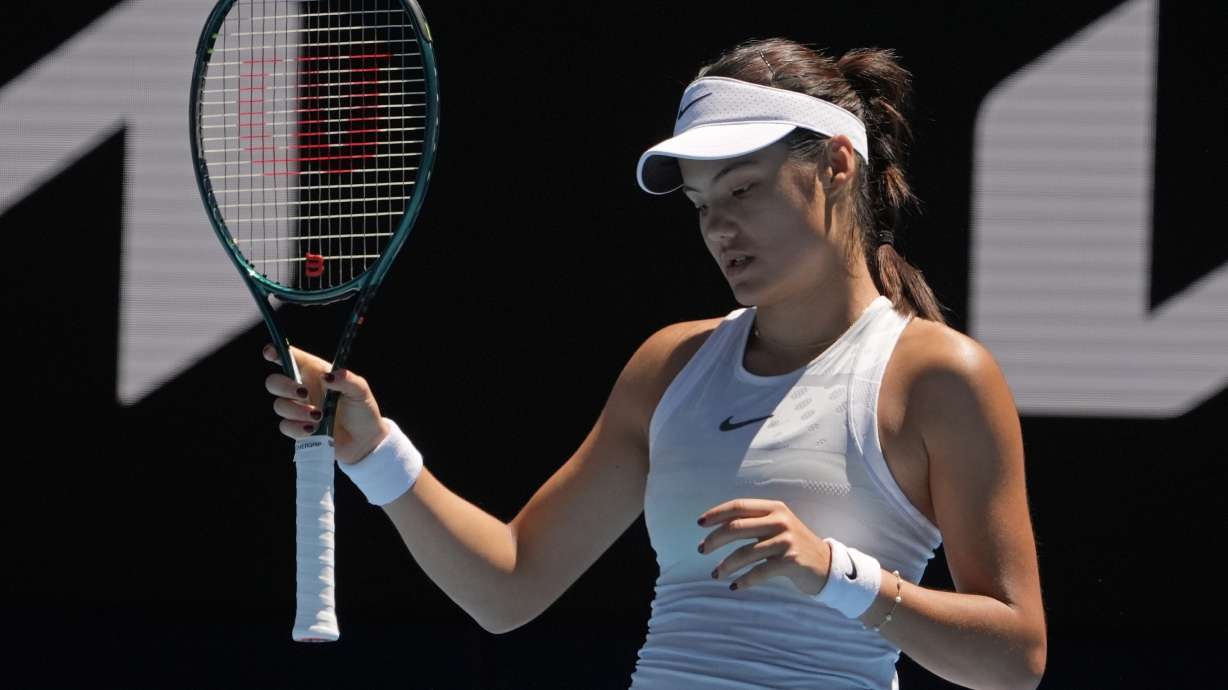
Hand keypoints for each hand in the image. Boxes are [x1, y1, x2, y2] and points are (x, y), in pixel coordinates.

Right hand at [262, 343, 389, 463]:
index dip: (276, 352)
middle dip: (284, 386)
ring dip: (297, 410)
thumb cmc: (362, 409)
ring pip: (279, 405)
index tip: (270, 352)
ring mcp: (298, 409)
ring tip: (319, 416)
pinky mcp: (298, 429)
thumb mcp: (360, 390)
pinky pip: (285, 426)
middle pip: (274, 382)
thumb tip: (329, 376)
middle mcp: (303, 389)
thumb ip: (347, 380)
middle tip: (304, 393)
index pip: (290, 358)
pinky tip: (313, 429)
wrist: (365, 439)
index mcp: (315, 373)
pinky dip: (298, 428)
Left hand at [697, 499, 832, 594]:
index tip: (700, 523)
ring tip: (716, 574)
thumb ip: (754, 522)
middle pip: (736, 527)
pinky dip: (743, 581)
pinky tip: (734, 586)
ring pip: (744, 553)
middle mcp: (780, 521)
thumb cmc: (793, 545)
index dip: (716, 513)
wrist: (826, 565)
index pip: (738, 506)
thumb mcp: (778, 526)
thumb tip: (718, 529)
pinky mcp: (790, 562)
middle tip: (701, 549)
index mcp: (774, 508)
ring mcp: (786, 541)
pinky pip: (759, 572)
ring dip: (725, 565)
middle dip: (714, 539)